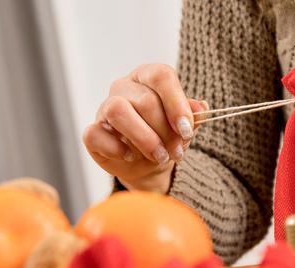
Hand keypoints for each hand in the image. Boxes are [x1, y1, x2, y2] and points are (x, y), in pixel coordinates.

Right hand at [82, 64, 204, 193]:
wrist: (147, 165)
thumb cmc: (166, 137)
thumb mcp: (184, 127)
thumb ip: (193, 116)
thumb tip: (201, 108)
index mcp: (148, 77)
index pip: (161, 76)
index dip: (176, 103)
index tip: (186, 130)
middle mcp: (124, 87)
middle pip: (145, 100)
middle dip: (165, 131)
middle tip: (176, 152)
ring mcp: (105, 108)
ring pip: (118, 110)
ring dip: (144, 138)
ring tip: (159, 156)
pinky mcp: (92, 132)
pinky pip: (96, 134)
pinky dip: (117, 149)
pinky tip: (131, 157)